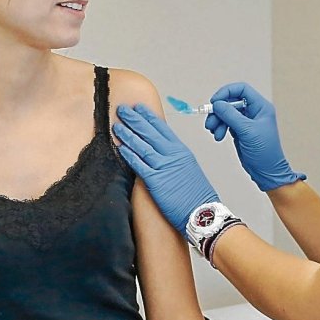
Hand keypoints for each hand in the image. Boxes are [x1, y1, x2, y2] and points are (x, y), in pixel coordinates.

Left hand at [113, 104, 219, 233]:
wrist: (203, 212)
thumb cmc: (197, 195)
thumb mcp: (189, 168)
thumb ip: (175, 158)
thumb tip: (162, 153)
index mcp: (182, 151)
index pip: (162, 128)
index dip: (148, 116)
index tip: (139, 108)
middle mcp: (173, 155)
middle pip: (150, 133)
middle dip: (134, 119)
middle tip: (122, 109)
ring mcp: (164, 167)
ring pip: (142, 146)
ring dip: (128, 134)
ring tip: (117, 125)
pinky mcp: (156, 181)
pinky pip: (139, 165)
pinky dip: (129, 155)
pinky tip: (121, 147)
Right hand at [205, 82, 305, 191]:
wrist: (267, 172)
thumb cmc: (264, 152)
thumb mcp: (247, 131)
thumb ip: (231, 115)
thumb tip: (217, 103)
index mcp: (261, 107)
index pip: (241, 89)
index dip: (226, 92)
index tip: (215, 102)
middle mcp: (253, 111)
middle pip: (230, 101)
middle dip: (218, 110)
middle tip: (210, 121)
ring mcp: (246, 121)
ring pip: (226, 112)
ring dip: (216, 120)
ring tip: (213, 132)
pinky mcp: (239, 130)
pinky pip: (225, 123)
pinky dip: (219, 128)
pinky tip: (218, 136)